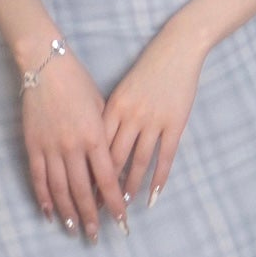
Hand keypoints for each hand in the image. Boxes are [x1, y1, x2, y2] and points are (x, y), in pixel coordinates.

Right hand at [20, 50, 127, 240]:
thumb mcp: (102, 108)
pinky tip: (49, 213)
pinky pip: (38, 177)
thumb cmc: (80, 84)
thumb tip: (110, 167)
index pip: (107, 180)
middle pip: (83, 191)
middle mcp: (73, 146)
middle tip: (96, 236)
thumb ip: (106, 137)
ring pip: (59, 189)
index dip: (115, 203)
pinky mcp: (32, 145)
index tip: (122, 221)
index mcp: (94, 136)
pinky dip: (43, 197)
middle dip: (92, 216)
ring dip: (68, 213)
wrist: (46, 66)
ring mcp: (50, 147)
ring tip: (74, 231)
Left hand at [102, 20, 205, 204]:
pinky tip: (153, 194)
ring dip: (130, 187)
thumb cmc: (145, 70)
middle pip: (113, 159)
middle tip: (97, 207)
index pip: (95, 147)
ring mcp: (153, 121)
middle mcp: (130, 117)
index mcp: (112, 108)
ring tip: (124, 206)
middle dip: (104, 185)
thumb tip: (96, 143)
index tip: (80, 191)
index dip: (87, 170)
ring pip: (138, 161)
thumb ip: (108, 115)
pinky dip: (159, 177)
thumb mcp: (120, 91)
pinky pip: (164, 156)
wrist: (175, 50)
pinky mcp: (174, 124)